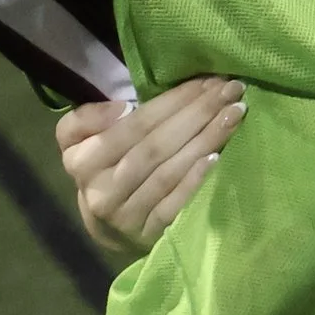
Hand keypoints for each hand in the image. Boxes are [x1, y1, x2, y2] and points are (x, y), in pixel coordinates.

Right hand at [56, 76, 241, 255]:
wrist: (108, 227)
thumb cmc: (102, 169)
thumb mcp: (79, 142)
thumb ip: (86, 119)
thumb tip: (123, 108)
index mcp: (82, 160)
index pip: (134, 125)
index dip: (172, 101)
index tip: (206, 81)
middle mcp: (101, 190)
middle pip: (155, 146)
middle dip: (198, 112)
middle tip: (231, 89)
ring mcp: (126, 215)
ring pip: (168, 171)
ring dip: (206, 138)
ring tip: (235, 112)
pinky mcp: (147, 234)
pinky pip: (174, 204)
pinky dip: (196, 179)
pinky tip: (218, 157)